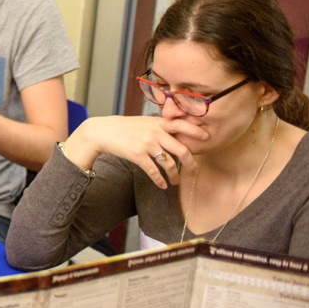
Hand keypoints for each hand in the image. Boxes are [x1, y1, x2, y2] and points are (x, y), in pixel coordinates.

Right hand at [64, 115, 207, 188]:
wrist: (101, 132)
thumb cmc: (123, 128)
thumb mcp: (143, 122)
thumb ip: (159, 126)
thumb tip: (178, 132)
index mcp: (158, 122)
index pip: (182, 124)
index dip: (196, 131)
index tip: (207, 137)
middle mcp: (155, 132)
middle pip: (181, 149)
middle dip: (191, 163)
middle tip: (194, 172)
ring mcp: (146, 143)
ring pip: (168, 163)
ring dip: (174, 175)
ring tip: (175, 182)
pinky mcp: (137, 154)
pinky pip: (153, 171)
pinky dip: (159, 180)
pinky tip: (162, 185)